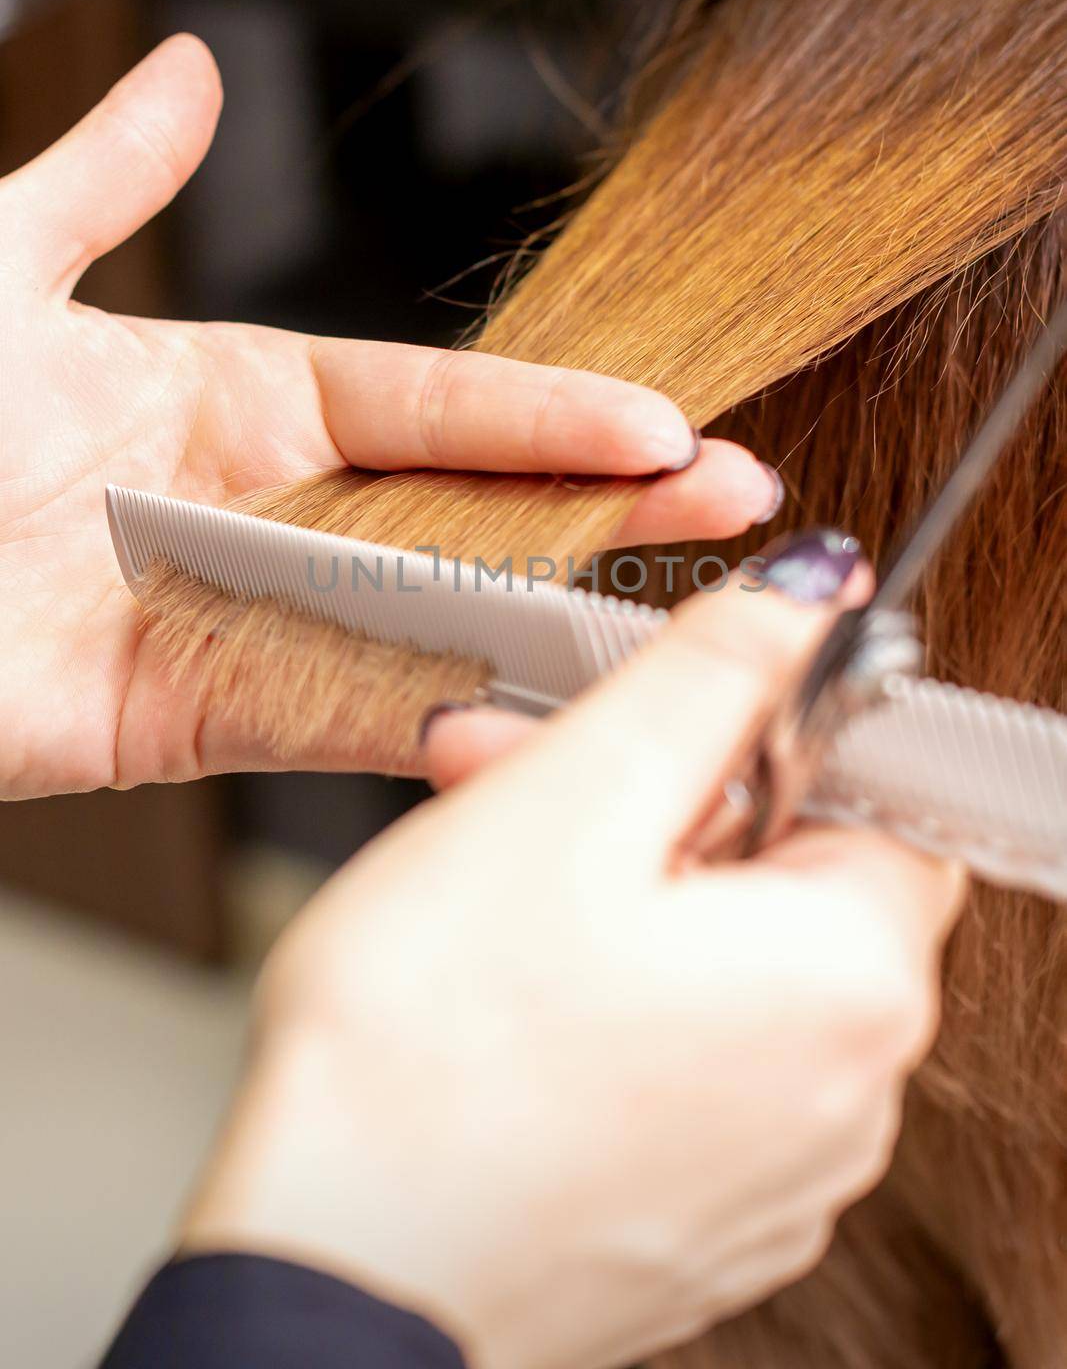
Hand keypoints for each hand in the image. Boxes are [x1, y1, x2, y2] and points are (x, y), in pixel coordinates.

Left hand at [0, 35, 780, 799]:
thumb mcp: (1, 264)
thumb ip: (106, 177)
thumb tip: (187, 76)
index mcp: (229, 399)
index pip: (432, 404)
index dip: (549, 414)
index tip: (660, 420)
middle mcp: (253, 511)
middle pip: (458, 513)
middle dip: (602, 514)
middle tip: (730, 504)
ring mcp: (236, 617)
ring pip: (420, 618)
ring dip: (548, 620)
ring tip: (672, 616)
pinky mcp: (191, 716)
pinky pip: (329, 717)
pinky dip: (424, 720)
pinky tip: (522, 707)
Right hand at [180, 564, 963, 1368]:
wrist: (330, 1284)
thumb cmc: (427, 1055)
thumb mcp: (571, 799)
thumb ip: (711, 677)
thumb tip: (815, 592)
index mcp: (852, 981)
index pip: (878, 797)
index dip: (756, 741)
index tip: (653, 735)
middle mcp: (846, 1095)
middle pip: (785, 883)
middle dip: (655, 809)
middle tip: (521, 785)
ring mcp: (773, 1170)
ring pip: (722, 970)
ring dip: (619, 898)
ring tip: (484, 884)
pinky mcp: (694, 1216)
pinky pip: (682, 1064)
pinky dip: (610, 1005)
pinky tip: (503, 988)